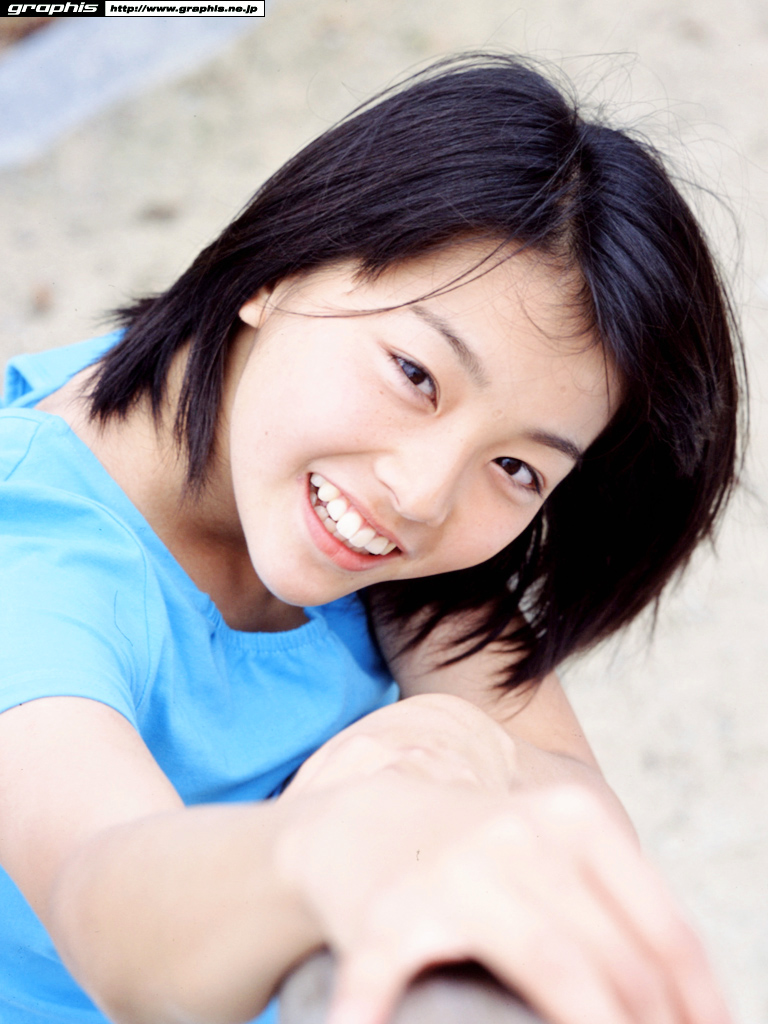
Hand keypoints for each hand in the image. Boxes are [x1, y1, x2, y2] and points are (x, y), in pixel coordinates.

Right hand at [276, 699, 731, 1023]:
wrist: (359, 820)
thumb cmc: (474, 852)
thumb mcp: (554, 845)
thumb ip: (614, 901)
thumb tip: (691, 998)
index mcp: (571, 818)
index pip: (663, 928)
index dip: (697, 1001)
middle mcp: (518, 837)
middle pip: (619, 959)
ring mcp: (454, 875)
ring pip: (556, 970)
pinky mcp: (387, 917)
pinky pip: (399, 982)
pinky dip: (382, 1017)